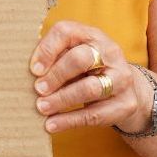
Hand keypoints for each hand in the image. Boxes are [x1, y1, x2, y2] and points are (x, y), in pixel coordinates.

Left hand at [29, 20, 151, 133]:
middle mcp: (110, 52)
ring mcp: (121, 78)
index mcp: (91, 35)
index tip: (33, 69)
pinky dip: (69, 120)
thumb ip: (54, 58)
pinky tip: (52, 124)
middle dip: (56, 75)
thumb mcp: (72, 56)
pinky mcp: (126, 103)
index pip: (66, 32)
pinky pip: (95, 114)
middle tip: (38, 89)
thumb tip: (31, 72)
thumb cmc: (86, 69)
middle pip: (80, 59)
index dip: (47, 50)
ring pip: (90, 88)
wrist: (124, 88)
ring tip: (41, 107)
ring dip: (61, 99)